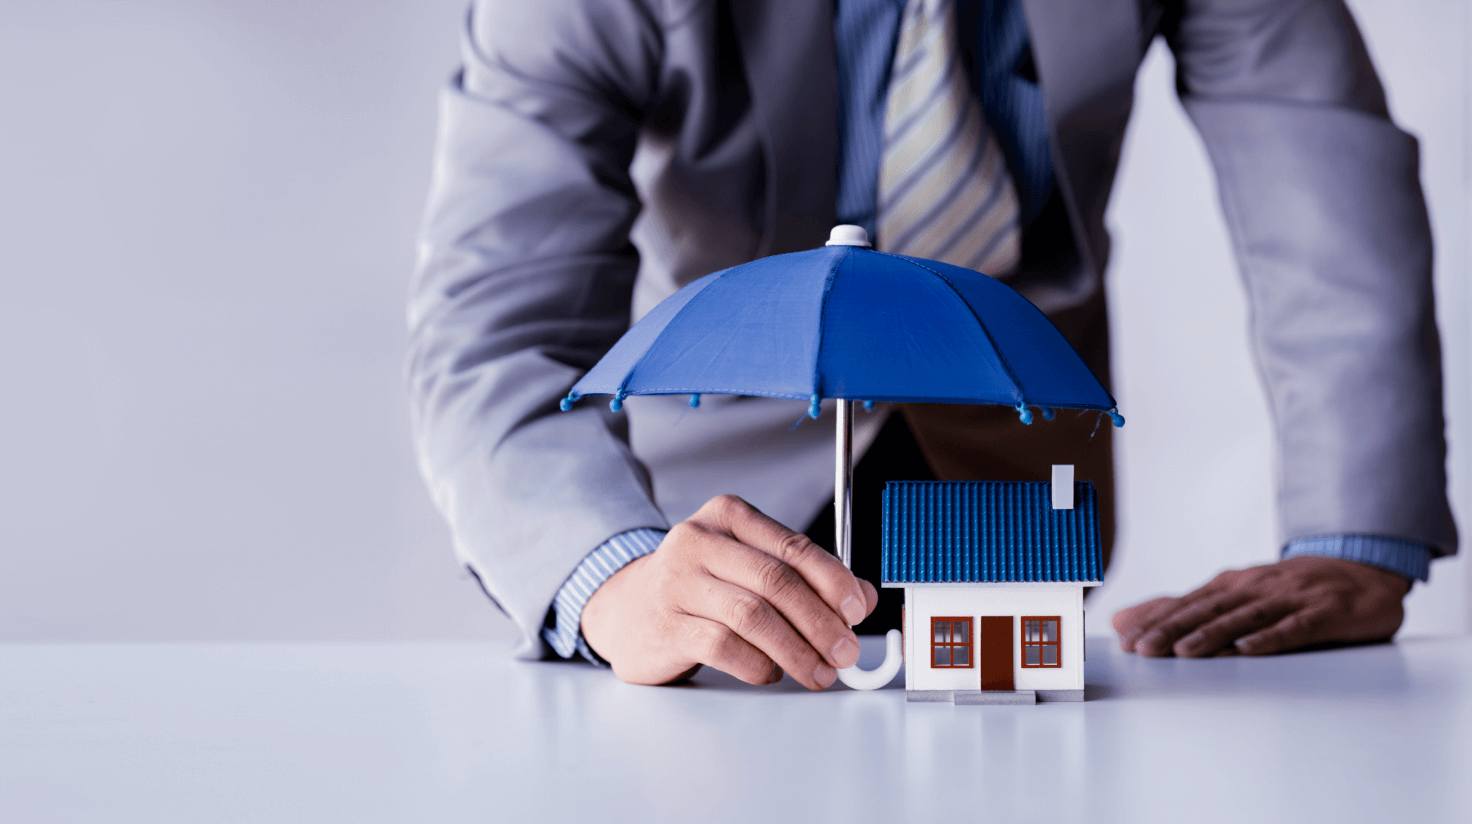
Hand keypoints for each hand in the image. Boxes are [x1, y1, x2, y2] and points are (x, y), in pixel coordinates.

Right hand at [580, 494, 878, 688]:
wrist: (626, 607)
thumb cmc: (699, 585)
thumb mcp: (749, 566)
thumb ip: (806, 577)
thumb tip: (862, 598)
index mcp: (727, 516)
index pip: (792, 546)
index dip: (833, 580)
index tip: (857, 610)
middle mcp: (698, 541)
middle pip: (775, 582)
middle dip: (820, 622)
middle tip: (845, 652)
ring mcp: (677, 582)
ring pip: (753, 616)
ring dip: (796, 650)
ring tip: (818, 671)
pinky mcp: (666, 624)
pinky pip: (724, 646)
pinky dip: (758, 664)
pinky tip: (771, 672)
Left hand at [1111, 556, 1410, 656]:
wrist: (1362, 569)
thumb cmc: (1288, 589)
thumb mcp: (1234, 595)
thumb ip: (1181, 609)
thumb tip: (1124, 620)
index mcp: (1231, 586)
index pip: (1186, 604)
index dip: (1154, 622)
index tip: (1125, 640)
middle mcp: (1255, 588)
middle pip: (1208, 609)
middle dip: (1173, 629)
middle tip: (1142, 648)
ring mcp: (1290, 598)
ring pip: (1245, 617)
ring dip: (1213, 633)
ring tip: (1183, 650)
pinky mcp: (1324, 612)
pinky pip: (1295, 627)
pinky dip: (1270, 638)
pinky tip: (1248, 649)